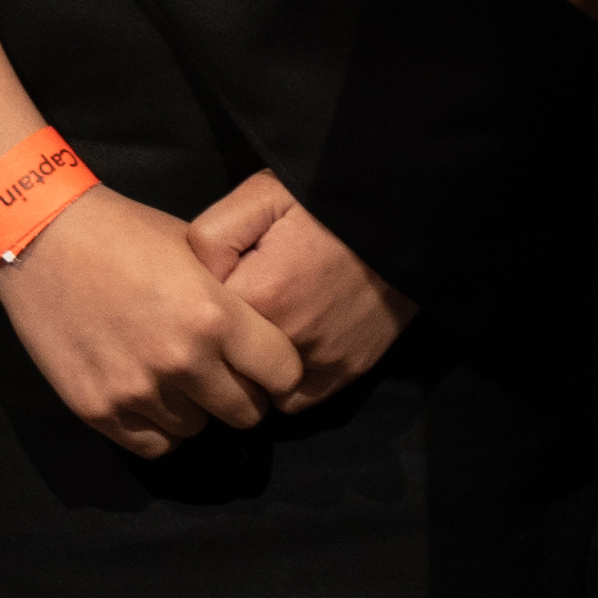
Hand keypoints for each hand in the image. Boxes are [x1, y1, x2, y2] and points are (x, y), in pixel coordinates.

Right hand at [0, 186, 318, 453]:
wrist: (43, 238)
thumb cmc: (127, 235)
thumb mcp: (199, 253)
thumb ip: (235, 300)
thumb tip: (270, 334)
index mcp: (217, 315)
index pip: (285, 375)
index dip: (282, 374)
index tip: (271, 369)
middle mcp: (182, 359)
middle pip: (246, 412)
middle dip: (244, 396)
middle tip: (227, 378)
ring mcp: (136, 388)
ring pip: (197, 429)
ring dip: (196, 409)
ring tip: (179, 379)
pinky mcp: (96, 408)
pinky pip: (152, 445)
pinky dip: (159, 428)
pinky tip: (152, 398)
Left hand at [186, 167, 410, 390]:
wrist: (405, 215)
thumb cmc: (327, 203)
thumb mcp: (260, 196)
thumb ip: (211, 236)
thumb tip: (191, 281)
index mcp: (255, 296)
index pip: (196, 329)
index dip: (196, 315)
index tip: (207, 301)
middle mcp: (285, 339)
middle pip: (224, 365)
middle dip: (220, 349)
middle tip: (233, 320)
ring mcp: (320, 360)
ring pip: (258, 388)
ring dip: (252, 371)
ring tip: (262, 335)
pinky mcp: (348, 370)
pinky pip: (296, 401)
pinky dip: (286, 386)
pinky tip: (288, 355)